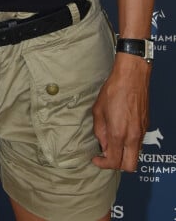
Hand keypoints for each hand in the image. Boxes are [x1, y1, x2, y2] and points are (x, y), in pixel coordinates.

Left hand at [91, 54, 149, 170]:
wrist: (131, 77)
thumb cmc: (113, 90)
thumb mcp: (98, 110)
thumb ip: (100, 131)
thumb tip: (103, 145)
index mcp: (119, 134)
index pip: (114, 162)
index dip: (103, 164)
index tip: (96, 159)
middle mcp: (132, 136)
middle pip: (130, 166)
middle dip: (117, 165)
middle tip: (106, 156)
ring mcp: (141, 132)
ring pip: (135, 155)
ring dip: (124, 154)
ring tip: (112, 141)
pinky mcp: (145, 126)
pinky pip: (138, 143)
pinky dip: (129, 144)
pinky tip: (121, 132)